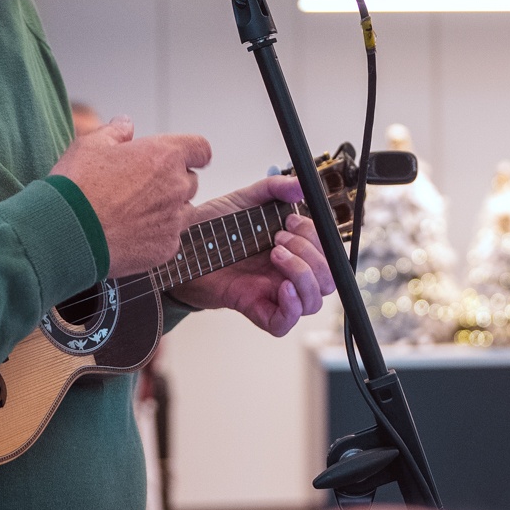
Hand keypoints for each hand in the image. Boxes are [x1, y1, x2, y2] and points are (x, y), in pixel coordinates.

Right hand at [48, 116, 211, 276]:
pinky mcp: (166, 248)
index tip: (183, 158)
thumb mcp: (90, 145)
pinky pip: (171, 238)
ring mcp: (174, 220)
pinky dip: (158, 236)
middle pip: (190, 181)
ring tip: (136, 213)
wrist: (66, 233)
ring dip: (168, 209)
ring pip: (184, 211)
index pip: (201, 149)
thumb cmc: (77, 186)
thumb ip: (115, 132)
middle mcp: (176, 187)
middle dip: (173, 181)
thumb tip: (125, 124)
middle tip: (142, 187)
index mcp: (164, 155)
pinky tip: (132, 234)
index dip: (193, 152)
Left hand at [168, 175, 335, 336]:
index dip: (318, 238)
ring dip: (303, 275)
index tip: (292, 219)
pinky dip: (292, 307)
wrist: (183, 245)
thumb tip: (300, 185)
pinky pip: (285, 323)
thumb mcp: (246, 200)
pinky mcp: (255, 308)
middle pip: (326, 280)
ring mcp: (272, 293)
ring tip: (275, 254)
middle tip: (280, 237)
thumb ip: (274, 188)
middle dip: (311, 255)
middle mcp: (286, 274)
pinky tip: (282, 287)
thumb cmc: (213, 227)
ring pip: (312, 301)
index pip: (326, 254)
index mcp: (292, 251)